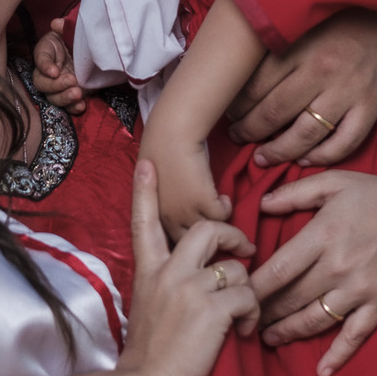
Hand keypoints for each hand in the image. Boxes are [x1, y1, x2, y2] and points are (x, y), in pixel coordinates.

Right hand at [32, 18, 85, 113]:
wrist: (94, 50)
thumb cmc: (78, 38)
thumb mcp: (73, 30)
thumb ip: (65, 27)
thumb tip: (57, 23)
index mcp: (47, 52)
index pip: (40, 58)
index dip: (45, 66)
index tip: (55, 71)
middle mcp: (49, 71)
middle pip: (42, 84)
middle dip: (55, 85)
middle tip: (72, 80)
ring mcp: (60, 86)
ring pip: (53, 98)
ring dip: (64, 98)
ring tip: (78, 93)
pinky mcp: (72, 95)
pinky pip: (68, 107)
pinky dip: (74, 108)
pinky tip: (82, 105)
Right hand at [118, 161, 256, 375]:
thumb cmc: (149, 353)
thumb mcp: (146, 306)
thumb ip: (165, 283)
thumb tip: (192, 274)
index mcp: (149, 271)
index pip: (144, 222)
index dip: (146, 191)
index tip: (147, 164)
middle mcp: (168, 272)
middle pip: (207, 229)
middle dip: (233, 235)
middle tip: (244, 251)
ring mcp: (189, 288)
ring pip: (236, 268)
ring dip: (247, 290)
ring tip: (244, 314)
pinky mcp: (212, 309)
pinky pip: (248, 296)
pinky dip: (253, 314)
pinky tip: (244, 331)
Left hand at [139, 118, 231, 243]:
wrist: (171, 134)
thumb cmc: (161, 151)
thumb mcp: (154, 185)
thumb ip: (163, 203)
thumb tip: (179, 212)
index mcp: (151, 216)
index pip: (168, 241)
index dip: (182, 237)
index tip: (193, 232)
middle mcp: (167, 219)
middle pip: (189, 240)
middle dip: (201, 237)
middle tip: (215, 227)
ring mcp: (185, 212)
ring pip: (208, 230)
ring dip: (216, 221)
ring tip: (218, 207)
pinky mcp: (203, 203)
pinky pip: (222, 216)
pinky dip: (225, 206)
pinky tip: (222, 196)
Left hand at [227, 8, 376, 167]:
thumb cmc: (338, 25)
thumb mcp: (302, 25)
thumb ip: (274, 49)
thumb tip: (235, 78)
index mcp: (299, 47)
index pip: (256, 87)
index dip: (237, 107)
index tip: (228, 114)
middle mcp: (322, 70)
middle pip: (274, 114)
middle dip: (249, 132)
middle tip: (237, 137)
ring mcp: (349, 91)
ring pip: (305, 134)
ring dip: (278, 152)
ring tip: (262, 157)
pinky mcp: (372, 107)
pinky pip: (343, 143)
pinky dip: (320, 157)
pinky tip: (303, 160)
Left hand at [250, 170, 376, 375]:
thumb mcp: (335, 182)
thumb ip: (295, 193)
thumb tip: (261, 203)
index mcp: (322, 235)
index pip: (277, 270)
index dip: (253, 287)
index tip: (235, 293)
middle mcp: (337, 266)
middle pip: (290, 298)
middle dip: (263, 312)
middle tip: (242, 319)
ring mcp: (359, 289)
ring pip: (315, 320)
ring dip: (288, 333)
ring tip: (268, 339)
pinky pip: (355, 335)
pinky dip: (338, 355)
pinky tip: (322, 371)